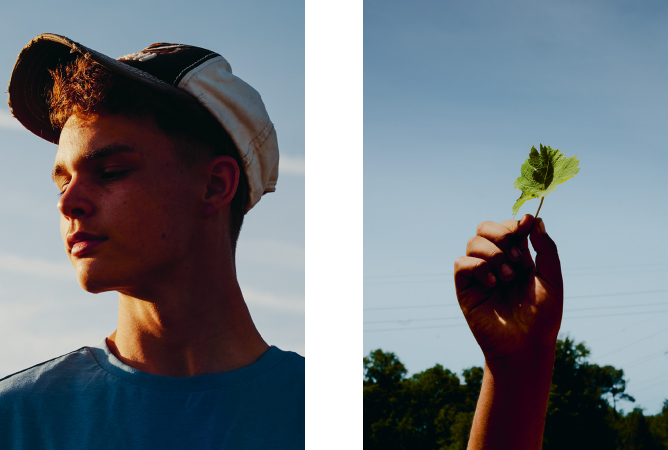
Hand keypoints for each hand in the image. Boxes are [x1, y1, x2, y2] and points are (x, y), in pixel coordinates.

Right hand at [454, 215, 562, 365]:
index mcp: (518, 258)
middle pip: (486, 227)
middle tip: (517, 258)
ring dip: (493, 253)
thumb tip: (533, 219)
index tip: (526, 228)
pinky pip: (461, 263)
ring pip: (473, 241)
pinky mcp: (465, 288)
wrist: (526, 346)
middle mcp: (496, 262)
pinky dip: (478, 267)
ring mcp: (479, 274)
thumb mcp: (553, 279)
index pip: (509, 227)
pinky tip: (493, 284)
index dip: (516, 224)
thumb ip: (545, 248)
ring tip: (507, 277)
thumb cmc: (543, 318)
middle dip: (502, 235)